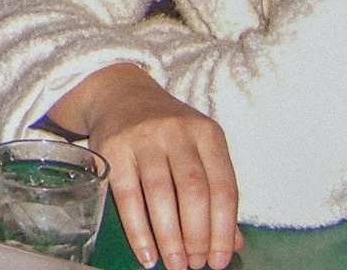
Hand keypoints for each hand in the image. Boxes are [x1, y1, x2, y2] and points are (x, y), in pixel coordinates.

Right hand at [51, 64, 241, 269]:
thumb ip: (215, 192)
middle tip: (194, 265)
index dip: (224, 229)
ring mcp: (144, 138)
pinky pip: (127, 196)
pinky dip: (138, 230)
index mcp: (207, 134)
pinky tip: (146, 253)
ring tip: (174, 264)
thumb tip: (232, 242)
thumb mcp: (197, 150)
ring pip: (161, 194)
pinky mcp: (113, 148)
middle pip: (194, 191)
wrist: (120, 94)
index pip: (224, 187)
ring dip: (169, 237)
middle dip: (197, 235)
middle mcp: (177, 132)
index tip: (219, 259)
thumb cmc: (166, 132)